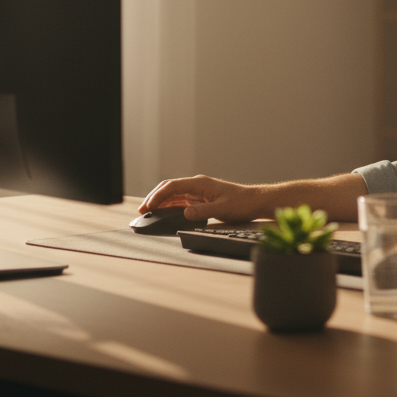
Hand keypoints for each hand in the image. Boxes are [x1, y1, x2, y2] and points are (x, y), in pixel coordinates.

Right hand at [137, 175, 260, 222]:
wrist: (254, 201)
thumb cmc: (241, 203)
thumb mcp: (221, 209)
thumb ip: (202, 212)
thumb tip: (184, 213)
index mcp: (200, 183)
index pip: (173, 186)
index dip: (158, 196)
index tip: (148, 206)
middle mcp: (197, 185)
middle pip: (169, 188)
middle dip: (154, 198)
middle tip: (142, 210)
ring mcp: (198, 192)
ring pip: (173, 195)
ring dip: (160, 202)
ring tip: (148, 213)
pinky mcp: (201, 199)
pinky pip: (181, 201)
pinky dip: (169, 206)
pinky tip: (163, 213)